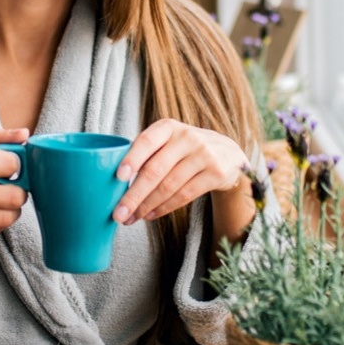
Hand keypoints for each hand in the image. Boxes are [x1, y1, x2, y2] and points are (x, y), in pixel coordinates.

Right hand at [0, 127, 29, 253]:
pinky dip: (0, 220)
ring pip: (9, 215)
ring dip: (13, 207)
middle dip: (20, 189)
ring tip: (3, 200)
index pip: (9, 163)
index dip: (16, 164)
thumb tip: (25, 134)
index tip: (10, 166)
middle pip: (15, 194)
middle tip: (12, 186)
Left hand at [111, 119, 248, 225]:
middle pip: (155, 170)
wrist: (228, 153)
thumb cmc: (185, 149)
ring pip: (168, 186)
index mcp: (169, 127)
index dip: (132, 158)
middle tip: (118, 213)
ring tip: (132, 217)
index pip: (147, 141)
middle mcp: (187, 138)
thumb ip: (147, 153)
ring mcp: (203, 155)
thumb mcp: (169, 140)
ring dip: (147, 205)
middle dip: (134, 195)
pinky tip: (151, 214)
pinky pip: (184, 195)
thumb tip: (115, 181)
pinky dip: (164, 208)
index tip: (117, 176)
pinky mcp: (215, 173)